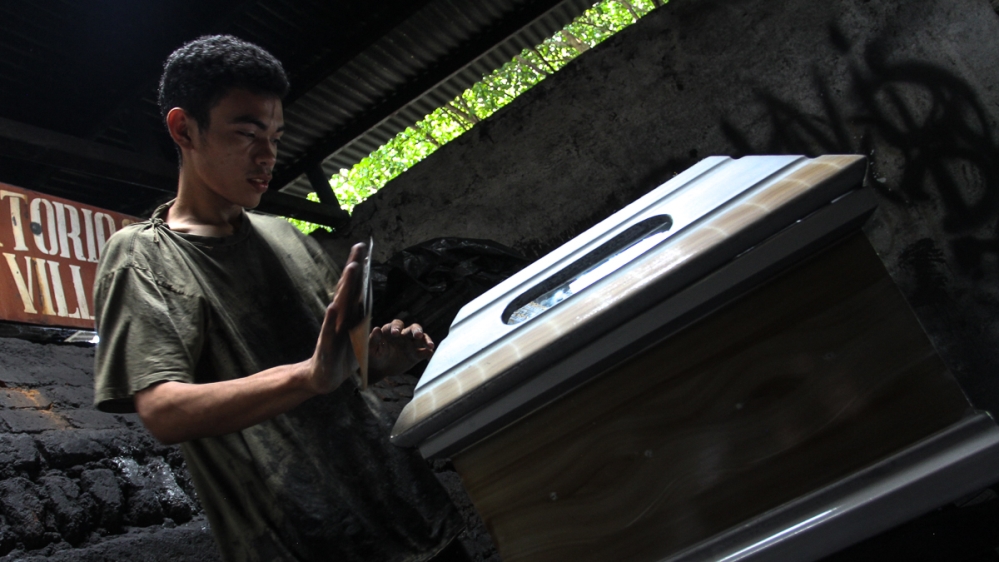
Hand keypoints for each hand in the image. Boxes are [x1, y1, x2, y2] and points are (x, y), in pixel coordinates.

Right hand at [303, 243, 367, 393]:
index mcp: (349, 315)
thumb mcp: (359, 338)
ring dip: (346, 286)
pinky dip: (332, 320)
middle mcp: (340, 318)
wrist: (324, 378)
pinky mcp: (326, 345)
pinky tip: (334, 307)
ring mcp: (332, 329)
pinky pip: (330, 331)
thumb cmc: (341, 356)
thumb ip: (363, 321)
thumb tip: (370, 306)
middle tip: (359, 247)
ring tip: (352, 268)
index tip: (364, 249)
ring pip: (341, 304)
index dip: (360, 269)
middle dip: (354, 268)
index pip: (355, 288)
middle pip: (348, 289)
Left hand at [368, 319, 434, 381]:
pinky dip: (429, 353)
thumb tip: (376, 329)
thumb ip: (373, 340)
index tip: (395, 333)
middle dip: (416, 330)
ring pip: (422, 338)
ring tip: (430, 346)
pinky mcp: (416, 355)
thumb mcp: (370, 350)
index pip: (396, 325)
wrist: (379, 369)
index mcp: (391, 331)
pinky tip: (431, 356)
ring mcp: (411, 344)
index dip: (396, 327)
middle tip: (417, 335)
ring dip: (426, 340)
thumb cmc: (373, 357)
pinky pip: (425, 352)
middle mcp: (403, 335)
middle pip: (413, 328)